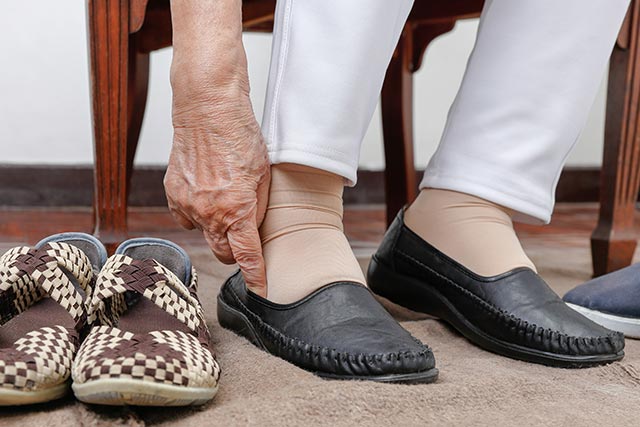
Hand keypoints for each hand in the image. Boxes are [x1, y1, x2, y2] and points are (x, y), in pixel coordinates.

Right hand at [164, 91, 269, 295]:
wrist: (208, 110)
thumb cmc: (240, 137)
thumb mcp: (264, 175)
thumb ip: (257, 209)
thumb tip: (252, 231)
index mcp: (237, 210)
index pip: (247, 257)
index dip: (255, 277)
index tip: (260, 290)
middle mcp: (209, 213)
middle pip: (223, 253)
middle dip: (236, 252)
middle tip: (244, 237)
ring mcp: (188, 205)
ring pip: (204, 235)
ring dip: (216, 229)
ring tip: (225, 201)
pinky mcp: (173, 194)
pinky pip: (186, 218)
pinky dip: (197, 214)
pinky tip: (206, 195)